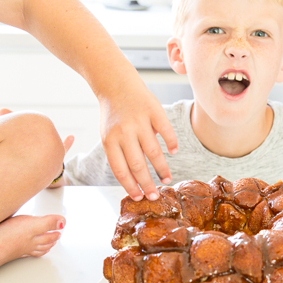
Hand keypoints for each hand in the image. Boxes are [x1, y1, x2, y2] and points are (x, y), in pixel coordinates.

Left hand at [99, 85, 177, 200]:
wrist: (116, 85)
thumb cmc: (114, 116)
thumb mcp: (108, 136)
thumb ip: (119, 155)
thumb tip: (137, 181)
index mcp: (110, 141)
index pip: (120, 170)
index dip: (131, 187)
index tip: (140, 197)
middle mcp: (124, 132)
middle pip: (138, 165)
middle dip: (148, 184)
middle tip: (156, 195)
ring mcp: (139, 121)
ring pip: (153, 152)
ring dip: (162, 168)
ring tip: (167, 178)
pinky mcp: (153, 110)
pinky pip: (166, 130)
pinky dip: (171, 143)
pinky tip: (174, 152)